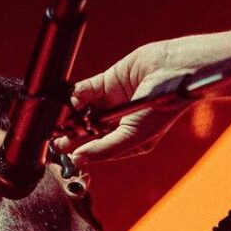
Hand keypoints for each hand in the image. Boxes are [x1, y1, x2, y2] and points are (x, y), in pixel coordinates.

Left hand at [53, 39, 191, 164]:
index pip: (97, 149)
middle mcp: (118, 122)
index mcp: (127, 141)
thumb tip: (78, 159)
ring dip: (71, 114)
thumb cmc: (162, 109)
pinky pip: (88, 89)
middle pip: (87, 130)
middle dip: (71, 134)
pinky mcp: (109, 80)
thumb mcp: (133, 136)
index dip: (79, 151)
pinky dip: (78, 94)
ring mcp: (113, 101)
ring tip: (59, 119)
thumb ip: (104, 149)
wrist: (177, 71)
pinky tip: (72, 99)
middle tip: (53, 137)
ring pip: (84, 110)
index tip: (63, 152)